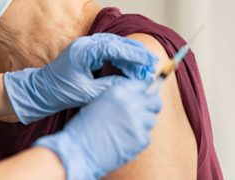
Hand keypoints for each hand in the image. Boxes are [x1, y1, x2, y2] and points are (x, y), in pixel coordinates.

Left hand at [4, 33, 157, 123]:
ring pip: (114, 46)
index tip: (149, 61)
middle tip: (151, 64)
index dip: (134, 54)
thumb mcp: (87, 93)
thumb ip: (110, 86)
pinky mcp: (86, 52)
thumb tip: (131, 84)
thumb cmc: (59, 92)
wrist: (40, 91)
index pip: (115, 47)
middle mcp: (85, 44)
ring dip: (129, 56)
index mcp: (83, 51)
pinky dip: (120, 58)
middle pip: (117, 43)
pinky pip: (108, 51)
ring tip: (144, 67)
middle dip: (135, 53)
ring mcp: (85, 46)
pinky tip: (129, 68)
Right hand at [34, 79, 162, 179]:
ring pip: (151, 120)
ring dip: (143, 124)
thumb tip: (137, 97)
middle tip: (143, 113)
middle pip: (155, 101)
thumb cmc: (84, 127)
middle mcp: (131, 103)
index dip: (142, 92)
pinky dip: (138, 139)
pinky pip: (147, 136)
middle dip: (151, 106)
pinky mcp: (141, 139)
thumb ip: (119, 97)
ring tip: (126, 130)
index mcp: (119, 91)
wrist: (78, 150)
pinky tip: (124, 140)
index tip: (142, 98)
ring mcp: (138, 121)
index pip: (142, 85)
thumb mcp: (99, 102)